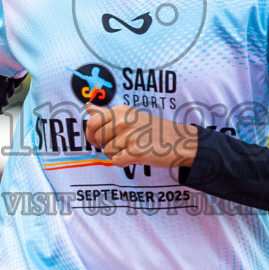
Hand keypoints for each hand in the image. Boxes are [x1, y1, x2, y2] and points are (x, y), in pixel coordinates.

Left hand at [84, 104, 198, 168]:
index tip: (99, 139)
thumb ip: (107, 113)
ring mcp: (130, 136)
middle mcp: (124, 121)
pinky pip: (117, 161)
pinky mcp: (136, 152)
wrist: (180, 141)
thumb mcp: (131, 115)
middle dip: (106, 145)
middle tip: (122, 144)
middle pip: (98, 139)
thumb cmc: (154, 129)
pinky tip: (136, 156)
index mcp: (121, 110)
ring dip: (118, 154)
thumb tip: (88, 107)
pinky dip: (125, 162)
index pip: (92, 122)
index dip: (92, 134)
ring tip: (133, 148)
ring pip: (107, 152)